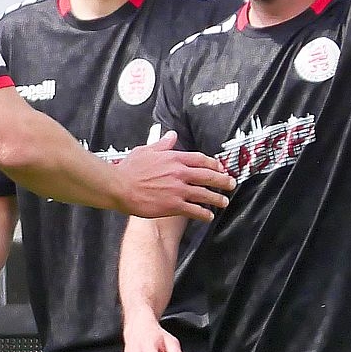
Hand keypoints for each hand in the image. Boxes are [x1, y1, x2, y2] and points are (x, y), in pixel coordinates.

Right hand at [115, 131, 234, 219]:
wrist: (119, 187)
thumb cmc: (128, 169)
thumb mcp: (145, 150)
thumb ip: (162, 144)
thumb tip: (172, 135)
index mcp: (173, 158)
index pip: (200, 159)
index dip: (213, 164)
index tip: (220, 167)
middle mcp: (179, 173)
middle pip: (208, 176)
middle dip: (222, 180)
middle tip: (231, 184)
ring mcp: (178, 190)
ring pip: (204, 194)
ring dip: (217, 198)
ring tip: (224, 202)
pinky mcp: (173, 206)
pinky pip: (194, 210)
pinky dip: (204, 214)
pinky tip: (209, 216)